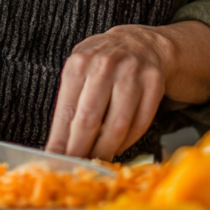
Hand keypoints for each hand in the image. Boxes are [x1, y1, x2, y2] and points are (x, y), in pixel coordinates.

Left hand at [46, 25, 167, 160]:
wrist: (138, 43)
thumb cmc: (101, 63)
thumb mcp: (79, 72)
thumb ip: (68, 104)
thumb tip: (55, 147)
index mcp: (79, 63)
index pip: (67, 111)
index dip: (60, 141)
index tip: (55, 160)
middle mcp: (105, 65)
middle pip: (90, 120)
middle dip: (80, 150)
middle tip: (76, 167)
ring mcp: (132, 73)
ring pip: (117, 126)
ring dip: (105, 150)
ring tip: (97, 161)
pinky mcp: (154, 83)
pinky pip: (140, 123)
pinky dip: (128, 142)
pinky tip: (118, 146)